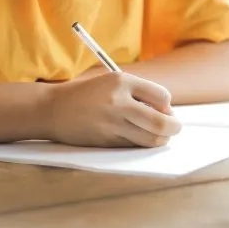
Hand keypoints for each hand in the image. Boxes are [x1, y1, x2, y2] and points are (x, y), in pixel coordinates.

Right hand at [42, 72, 181, 147]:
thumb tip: (167, 112)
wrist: (53, 109)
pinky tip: (139, 137)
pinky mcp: (106, 141)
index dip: (167, 105)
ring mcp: (112, 124)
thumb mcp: (112, 82)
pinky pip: (134, 146)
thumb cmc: (88, 94)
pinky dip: (142, 143)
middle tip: (175, 127)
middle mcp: (118, 102)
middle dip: (174, 127)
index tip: (164, 108)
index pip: (162, 96)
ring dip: (161, 138)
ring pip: (151, 138)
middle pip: (161, 122)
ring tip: (159, 134)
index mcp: (121, 81)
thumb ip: (139, 93)